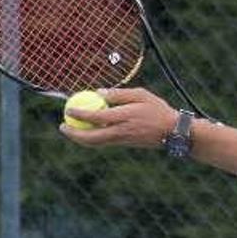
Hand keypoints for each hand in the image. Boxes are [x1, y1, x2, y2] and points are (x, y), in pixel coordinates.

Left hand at [59, 88, 177, 147]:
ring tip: (70, 130)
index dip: (79, 113)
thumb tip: (99, 93)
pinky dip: (92, 138)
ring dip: (80, 138)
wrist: (173, 132)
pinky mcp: (125, 145)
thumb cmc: (158, 109)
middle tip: (62, 126)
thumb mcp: (141, 94)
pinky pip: (103, 143)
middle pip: (90, 137)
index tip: (68, 108)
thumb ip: (119, 94)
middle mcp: (121, 131)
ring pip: (95, 143)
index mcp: (124, 117)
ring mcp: (122, 141)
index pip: (96, 116)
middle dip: (73, 134)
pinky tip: (87, 132)